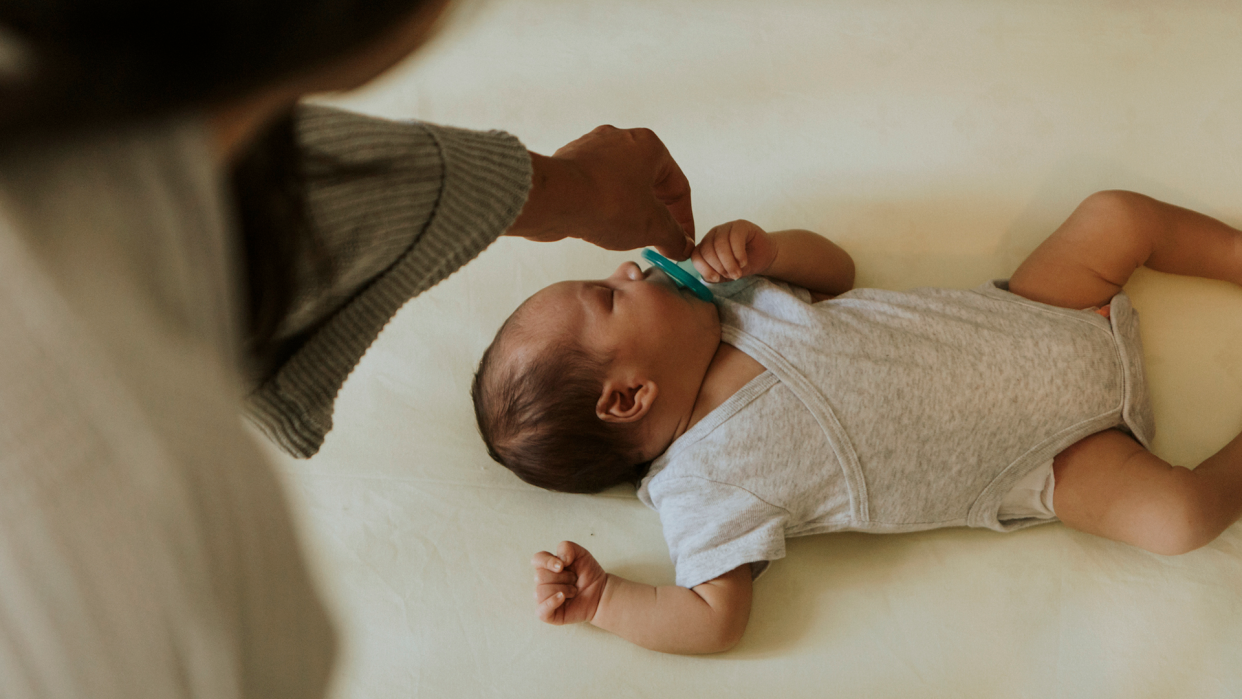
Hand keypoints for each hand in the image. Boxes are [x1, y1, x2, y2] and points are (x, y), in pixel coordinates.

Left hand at [507, 126, 694, 259]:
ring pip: (621, 184)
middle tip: (657, 239)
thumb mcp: (652, 227)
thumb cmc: (605, 202)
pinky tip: (601, 225)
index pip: (677, 187)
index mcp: (649, 146)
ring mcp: (592, 149)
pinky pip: (595, 187)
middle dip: (656, 214)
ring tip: (628, 235)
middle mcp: (620, 140)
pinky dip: (603, 205)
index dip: (684, 219)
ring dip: (629, 210)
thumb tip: (680, 245)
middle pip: (649, 183)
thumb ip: (673, 237)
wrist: (554, 198)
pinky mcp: (570, 163)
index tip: (680, 240)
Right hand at [530, 541, 608, 625]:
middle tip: (574, 580)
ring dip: (563, 589)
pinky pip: (540, 610)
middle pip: (540, 576)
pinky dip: (552, 602)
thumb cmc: (588, 574)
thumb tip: (559, 560)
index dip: (547, 561)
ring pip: (541, 591)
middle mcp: (542, 583)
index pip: (537, 559)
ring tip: (573, 591)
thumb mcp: (581, 554)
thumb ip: (567, 547)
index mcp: (547, 567)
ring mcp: (544, 599)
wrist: (600, 593)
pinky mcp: (548, 614)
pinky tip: (563, 598)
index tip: (562, 565)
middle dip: (562, 578)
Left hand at [691, 219, 777, 281]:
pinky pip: (734, 238)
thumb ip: (716, 276)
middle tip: (732, 276)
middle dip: (719, 267)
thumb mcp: (727, 274)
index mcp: (705, 246)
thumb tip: (709, 278)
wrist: (764, 256)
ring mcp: (725, 228)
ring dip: (729, 263)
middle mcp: (712, 235)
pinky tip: (743, 262)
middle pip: (707, 250)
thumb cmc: (743, 265)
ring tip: (738, 272)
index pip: (696, 256)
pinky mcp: (740, 225)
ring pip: (720, 245)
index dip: (704, 269)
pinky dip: (738, 253)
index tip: (716, 278)